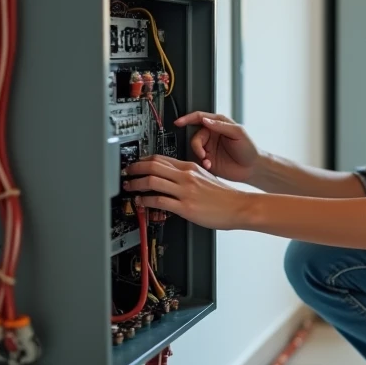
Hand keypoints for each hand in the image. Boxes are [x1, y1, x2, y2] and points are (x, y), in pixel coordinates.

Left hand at [124, 156, 251, 230]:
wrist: (239, 207)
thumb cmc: (225, 196)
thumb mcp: (206, 178)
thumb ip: (189, 177)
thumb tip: (173, 180)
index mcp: (190, 167)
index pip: (161, 158)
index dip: (143, 159)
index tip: (136, 164)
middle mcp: (186, 176)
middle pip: (153, 165)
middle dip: (134, 168)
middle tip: (126, 172)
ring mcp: (185, 191)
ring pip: (152, 180)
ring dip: (135, 183)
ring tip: (128, 187)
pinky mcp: (185, 207)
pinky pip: (159, 200)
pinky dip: (145, 200)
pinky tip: (141, 202)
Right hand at [173, 112, 259, 183]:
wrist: (253, 168)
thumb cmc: (249, 149)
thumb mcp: (238, 133)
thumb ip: (221, 126)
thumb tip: (205, 120)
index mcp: (218, 124)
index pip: (199, 118)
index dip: (187, 119)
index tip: (178, 122)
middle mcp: (211, 135)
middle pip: (194, 136)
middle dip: (196, 146)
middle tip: (203, 154)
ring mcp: (209, 148)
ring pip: (194, 149)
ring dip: (199, 155)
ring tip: (208, 162)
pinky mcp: (208, 160)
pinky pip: (197, 160)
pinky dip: (201, 163)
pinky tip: (209, 166)